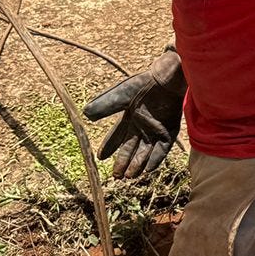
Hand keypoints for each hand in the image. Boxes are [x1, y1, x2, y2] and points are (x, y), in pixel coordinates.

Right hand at [84, 47, 184, 178]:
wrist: (166, 79)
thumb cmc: (143, 84)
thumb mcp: (120, 96)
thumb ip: (104, 106)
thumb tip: (85, 114)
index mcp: (130, 118)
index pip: (117, 137)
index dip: (109, 147)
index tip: (100, 158)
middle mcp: (142, 127)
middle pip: (131, 149)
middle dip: (123, 163)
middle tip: (116, 177)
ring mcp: (156, 130)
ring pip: (145, 153)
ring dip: (138, 165)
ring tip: (129, 176)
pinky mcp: (169, 131)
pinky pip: (161, 150)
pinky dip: (155, 160)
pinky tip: (147, 169)